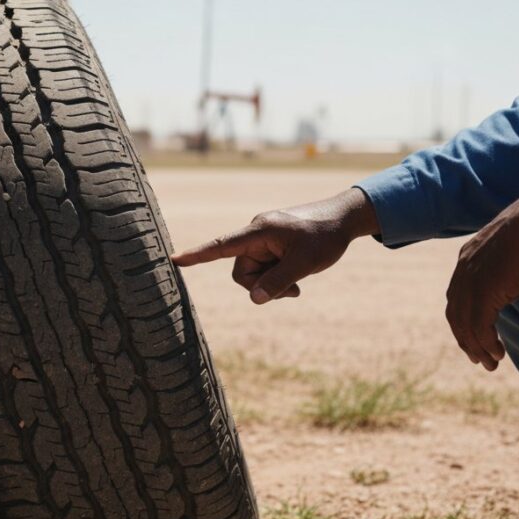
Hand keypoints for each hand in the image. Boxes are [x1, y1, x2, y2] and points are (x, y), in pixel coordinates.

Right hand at [170, 187, 379, 303]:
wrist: (345, 219)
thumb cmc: (325, 236)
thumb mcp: (304, 263)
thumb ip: (277, 283)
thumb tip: (254, 299)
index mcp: (259, 230)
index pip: (221, 245)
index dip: (197, 255)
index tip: (174, 260)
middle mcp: (256, 234)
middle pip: (242, 272)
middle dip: (263, 285)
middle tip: (293, 289)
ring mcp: (264, 240)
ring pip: (254, 274)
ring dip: (273, 284)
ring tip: (298, 283)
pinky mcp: (271, 245)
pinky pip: (265, 269)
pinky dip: (278, 278)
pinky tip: (297, 278)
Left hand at [446, 184, 518, 370]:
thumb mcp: (511, 250)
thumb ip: (502, 269)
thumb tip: (508, 286)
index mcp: (466, 258)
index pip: (456, 297)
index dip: (463, 320)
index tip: (474, 337)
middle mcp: (463, 271)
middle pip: (456, 314)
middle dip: (466, 339)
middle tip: (479, 359)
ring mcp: (471, 282)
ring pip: (466, 325)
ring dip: (477, 348)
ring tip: (490, 363)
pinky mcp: (484, 292)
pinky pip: (479, 326)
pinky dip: (487, 343)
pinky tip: (498, 354)